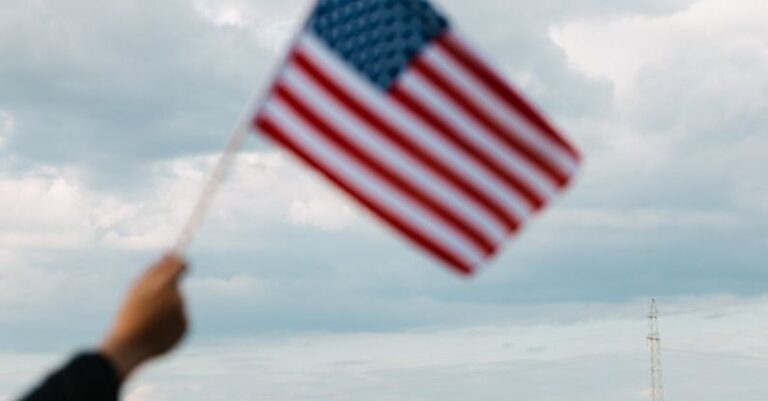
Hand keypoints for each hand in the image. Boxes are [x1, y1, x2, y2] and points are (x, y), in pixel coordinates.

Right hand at [99, 253, 188, 379]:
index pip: (181, 265)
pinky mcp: (185, 329)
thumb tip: (172, 255)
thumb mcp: (136, 288)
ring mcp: (182, 315)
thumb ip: (155, 270)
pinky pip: (179, 319)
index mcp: (164, 285)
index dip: (179, 263)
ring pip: (177, 304)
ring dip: (166, 308)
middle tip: (146, 304)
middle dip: (164, 292)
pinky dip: (170, 322)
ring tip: (148, 320)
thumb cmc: (128, 315)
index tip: (175, 261)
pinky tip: (156, 330)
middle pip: (175, 288)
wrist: (128, 346)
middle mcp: (177, 299)